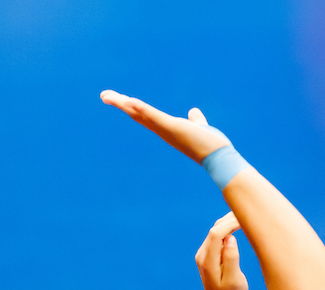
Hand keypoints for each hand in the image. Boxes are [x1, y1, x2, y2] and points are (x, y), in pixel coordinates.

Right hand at [100, 90, 229, 162]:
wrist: (220, 159)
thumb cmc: (210, 146)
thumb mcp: (200, 128)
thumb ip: (196, 120)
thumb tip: (194, 113)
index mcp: (168, 129)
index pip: (146, 117)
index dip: (133, 108)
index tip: (121, 100)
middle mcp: (163, 131)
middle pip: (138, 115)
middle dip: (121, 104)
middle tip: (104, 95)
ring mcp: (166, 129)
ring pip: (141, 114)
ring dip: (124, 104)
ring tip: (107, 95)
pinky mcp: (173, 127)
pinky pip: (154, 116)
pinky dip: (141, 108)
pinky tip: (128, 101)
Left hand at [195, 212, 247, 289]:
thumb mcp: (235, 281)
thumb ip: (231, 259)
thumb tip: (230, 238)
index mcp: (208, 260)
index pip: (217, 233)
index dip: (231, 223)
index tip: (248, 219)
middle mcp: (203, 254)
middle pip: (216, 228)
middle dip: (231, 218)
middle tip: (251, 212)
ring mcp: (205, 254)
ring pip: (217, 230)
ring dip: (230, 221)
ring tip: (247, 215)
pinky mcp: (210, 255)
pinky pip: (218, 236)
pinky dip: (229, 228)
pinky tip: (240, 224)